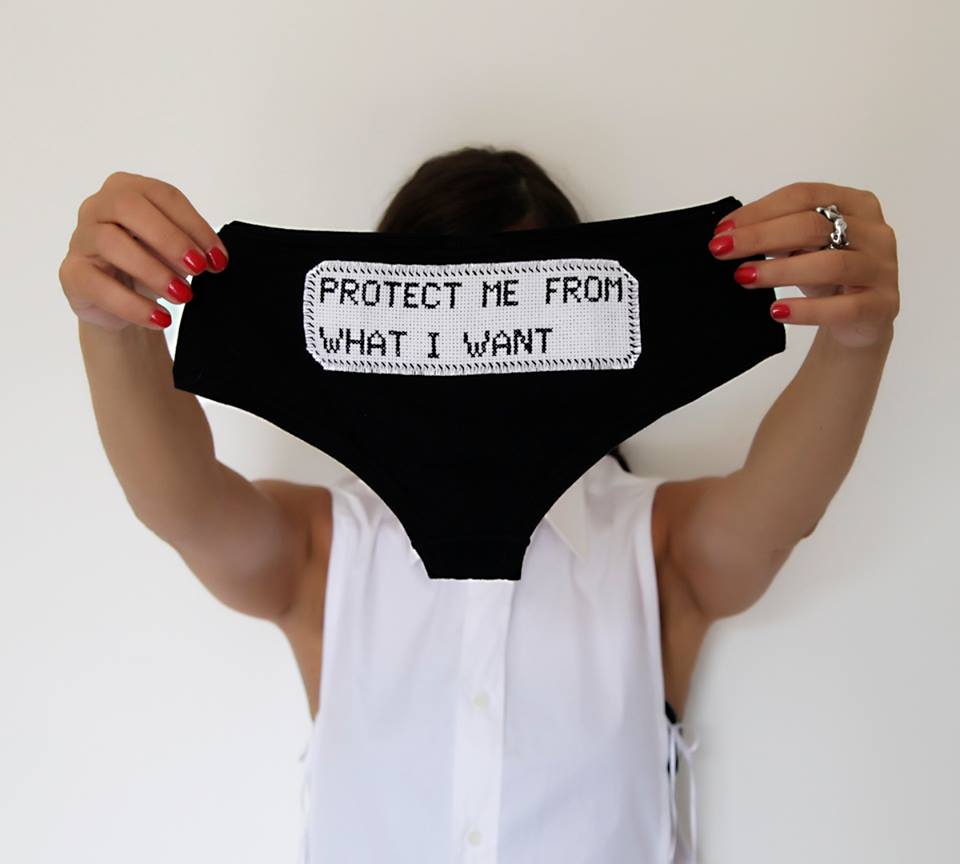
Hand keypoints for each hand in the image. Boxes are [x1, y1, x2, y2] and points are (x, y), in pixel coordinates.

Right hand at [59, 171, 228, 331]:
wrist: (123, 303)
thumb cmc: (150, 263)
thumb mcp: (174, 251)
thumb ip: (191, 247)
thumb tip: (213, 258)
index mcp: (128, 189)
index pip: (163, 196)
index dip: (194, 226)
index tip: (218, 258)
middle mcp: (98, 206)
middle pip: (129, 207)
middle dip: (169, 239)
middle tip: (198, 268)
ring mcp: (81, 238)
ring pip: (111, 242)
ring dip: (153, 271)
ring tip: (182, 295)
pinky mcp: (72, 273)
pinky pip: (98, 285)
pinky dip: (133, 305)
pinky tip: (159, 318)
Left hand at [707, 181, 898, 348]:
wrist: (859, 321)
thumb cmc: (828, 277)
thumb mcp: (802, 248)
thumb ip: (775, 237)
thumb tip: (728, 236)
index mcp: (855, 204)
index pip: (803, 196)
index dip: (759, 211)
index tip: (722, 231)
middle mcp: (874, 231)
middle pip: (813, 225)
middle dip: (761, 237)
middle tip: (722, 251)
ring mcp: (882, 268)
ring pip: (831, 264)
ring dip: (780, 270)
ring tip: (745, 277)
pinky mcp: (882, 305)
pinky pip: (844, 307)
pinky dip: (807, 310)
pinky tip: (778, 311)